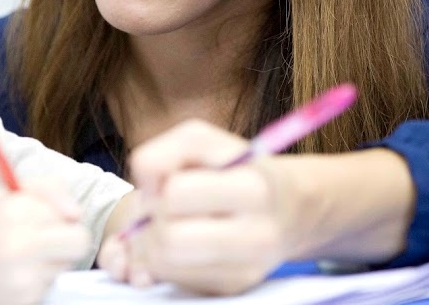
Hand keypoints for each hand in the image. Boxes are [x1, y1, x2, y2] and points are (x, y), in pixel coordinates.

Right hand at [0, 178, 91, 304]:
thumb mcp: (5, 196)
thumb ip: (48, 189)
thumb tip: (76, 213)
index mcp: (14, 209)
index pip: (70, 213)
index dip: (59, 216)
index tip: (43, 219)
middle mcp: (18, 243)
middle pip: (80, 241)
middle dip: (69, 241)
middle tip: (46, 241)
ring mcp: (20, 277)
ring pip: (65, 266)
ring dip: (50, 262)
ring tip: (19, 259)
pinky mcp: (22, 301)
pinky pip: (49, 286)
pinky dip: (36, 282)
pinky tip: (10, 276)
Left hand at [101, 119, 289, 295]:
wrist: (285, 206)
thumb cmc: (234, 167)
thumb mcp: (201, 140)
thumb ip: (163, 152)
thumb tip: (144, 188)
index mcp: (252, 188)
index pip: (176, 194)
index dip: (157, 187)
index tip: (163, 183)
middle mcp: (256, 235)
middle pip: (168, 239)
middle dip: (150, 222)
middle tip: (158, 209)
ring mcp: (245, 269)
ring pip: (164, 265)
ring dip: (149, 245)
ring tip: (164, 225)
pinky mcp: (231, 288)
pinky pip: (173, 281)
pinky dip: (161, 263)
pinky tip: (176, 245)